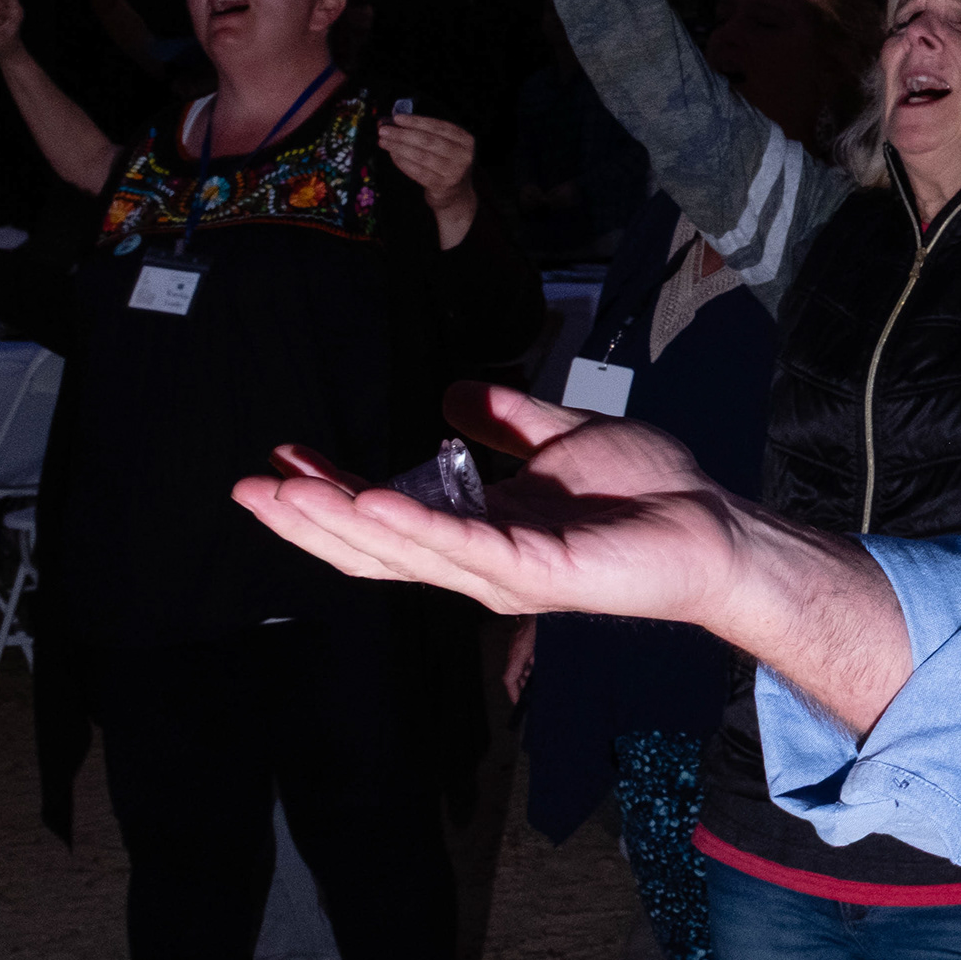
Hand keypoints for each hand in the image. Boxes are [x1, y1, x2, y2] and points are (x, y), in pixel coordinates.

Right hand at [237, 387, 912, 728]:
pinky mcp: (537, 569)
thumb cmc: (649, 492)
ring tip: (281, 494)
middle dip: (308, 518)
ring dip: (337, 521)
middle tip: (245, 489)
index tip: (278, 461)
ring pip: (401, 548)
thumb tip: (454, 391)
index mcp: (481, 526)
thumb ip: (508, 421)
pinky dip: (411, 525)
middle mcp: (480, 557)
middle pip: (374, 543)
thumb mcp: (563, 438)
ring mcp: (503, 569)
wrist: (715, 526)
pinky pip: (462, 546)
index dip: (331, 490)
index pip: (387, 511)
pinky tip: (365, 501)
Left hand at [383, 112, 481, 248]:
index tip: (396, 118)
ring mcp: (454, 172)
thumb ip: (423, 132)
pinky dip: (402, 162)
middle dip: (403, 134)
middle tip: (384, 130)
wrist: (456, 195)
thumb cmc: (445, 164)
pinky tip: (392, 155)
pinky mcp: (442, 185)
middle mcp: (463, 155)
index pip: (438, 126)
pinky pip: (417, 171)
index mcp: (465, 140)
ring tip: (384, 142)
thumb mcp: (444, 146)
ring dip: (399, 147)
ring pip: (421, 156)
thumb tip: (393, 121)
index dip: (416, 121)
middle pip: (428, 140)